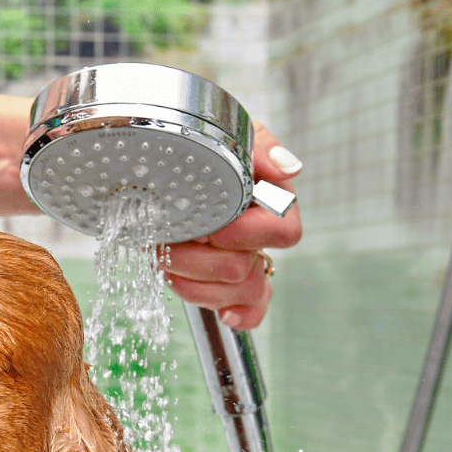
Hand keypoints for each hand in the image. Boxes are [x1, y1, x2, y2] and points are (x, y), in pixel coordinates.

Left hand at [162, 122, 302, 330]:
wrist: (163, 168)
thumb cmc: (203, 150)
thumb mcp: (230, 136)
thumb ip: (260, 148)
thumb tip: (288, 168)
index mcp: (270, 202)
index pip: (284, 232)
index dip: (248, 235)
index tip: (214, 228)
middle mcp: (260, 237)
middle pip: (247, 270)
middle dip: (201, 259)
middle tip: (175, 239)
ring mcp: (247, 264)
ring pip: (239, 292)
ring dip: (195, 281)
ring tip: (167, 259)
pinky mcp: (229, 286)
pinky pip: (250, 313)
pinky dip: (238, 315)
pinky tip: (224, 313)